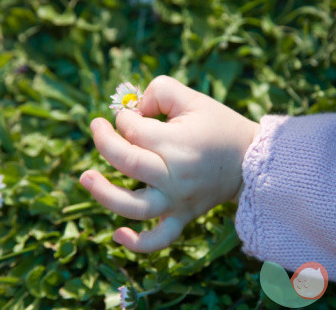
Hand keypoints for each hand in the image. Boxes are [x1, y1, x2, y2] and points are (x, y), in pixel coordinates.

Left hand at [80, 76, 259, 252]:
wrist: (250, 161)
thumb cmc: (219, 126)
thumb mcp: (191, 98)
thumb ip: (158, 91)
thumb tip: (130, 110)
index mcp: (178, 143)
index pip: (133, 130)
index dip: (124, 118)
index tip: (132, 114)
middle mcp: (175, 175)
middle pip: (127, 162)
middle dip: (104, 142)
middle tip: (98, 127)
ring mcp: (177, 201)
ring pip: (134, 206)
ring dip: (104, 193)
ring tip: (85, 177)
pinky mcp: (182, 217)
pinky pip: (159, 239)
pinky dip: (138, 244)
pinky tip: (117, 236)